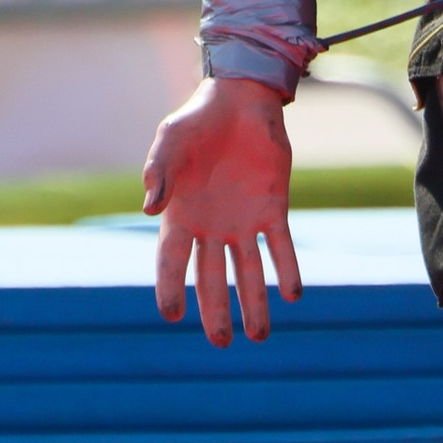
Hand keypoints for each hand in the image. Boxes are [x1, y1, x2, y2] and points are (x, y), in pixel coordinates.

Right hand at [144, 74, 300, 346]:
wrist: (239, 100)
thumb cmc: (196, 121)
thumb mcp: (169, 140)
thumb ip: (158, 172)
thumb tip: (150, 208)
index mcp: (180, 216)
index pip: (171, 262)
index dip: (170, 288)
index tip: (171, 314)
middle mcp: (212, 228)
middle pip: (212, 279)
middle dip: (216, 312)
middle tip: (222, 343)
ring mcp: (244, 221)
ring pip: (249, 272)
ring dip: (254, 302)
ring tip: (259, 336)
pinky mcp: (273, 208)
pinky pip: (280, 245)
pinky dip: (285, 269)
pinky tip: (292, 294)